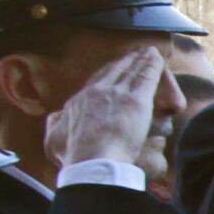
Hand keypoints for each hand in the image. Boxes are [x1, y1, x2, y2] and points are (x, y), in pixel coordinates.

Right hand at [46, 46, 163, 175]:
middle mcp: (97, 91)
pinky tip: (158, 59)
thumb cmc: (75, 155)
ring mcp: (117, 94)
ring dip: (141, 60)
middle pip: (114, 70)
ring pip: (131, 71)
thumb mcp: (55, 138)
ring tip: (149, 53)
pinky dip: (153, 66)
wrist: (91, 161)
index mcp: (79, 101)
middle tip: (134, 55)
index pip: (95, 81)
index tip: (113, 69)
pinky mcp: (136, 101)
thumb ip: (56, 124)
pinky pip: (146, 77)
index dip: (107, 74)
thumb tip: (57, 117)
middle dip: (125, 62)